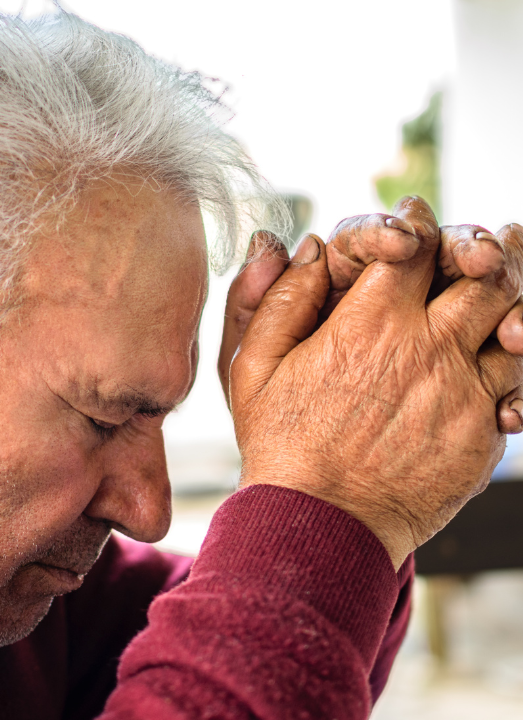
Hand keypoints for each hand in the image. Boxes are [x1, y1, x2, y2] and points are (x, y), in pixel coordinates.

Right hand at [229, 204, 522, 567]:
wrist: (320, 524)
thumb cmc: (279, 444)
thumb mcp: (252, 367)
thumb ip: (280, 299)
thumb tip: (309, 247)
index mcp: (366, 324)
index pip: (416, 243)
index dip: (417, 224)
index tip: (411, 229)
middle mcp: (424, 349)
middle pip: (483, 271)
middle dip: (482, 250)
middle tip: (475, 250)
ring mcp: (462, 391)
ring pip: (516, 321)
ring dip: (512, 299)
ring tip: (503, 284)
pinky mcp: (482, 433)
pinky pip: (520, 384)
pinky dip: (518, 363)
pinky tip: (507, 352)